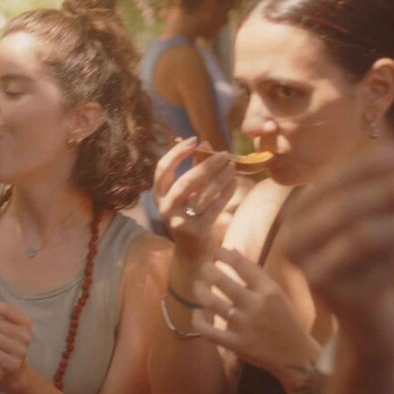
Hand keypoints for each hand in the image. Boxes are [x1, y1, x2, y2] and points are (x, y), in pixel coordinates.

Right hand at [154, 137, 237, 259]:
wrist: (191, 253)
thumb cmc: (189, 216)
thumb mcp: (185, 194)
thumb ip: (192, 168)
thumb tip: (205, 143)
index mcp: (158, 195)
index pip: (162, 169)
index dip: (177, 153)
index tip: (194, 140)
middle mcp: (165, 208)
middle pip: (185, 182)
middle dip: (206, 165)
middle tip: (224, 154)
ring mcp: (180, 220)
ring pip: (203, 194)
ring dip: (220, 178)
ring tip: (233, 166)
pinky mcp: (197, 231)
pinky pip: (214, 207)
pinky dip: (226, 193)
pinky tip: (234, 183)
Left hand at [192, 248, 316, 374]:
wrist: (295, 356)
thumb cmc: (284, 320)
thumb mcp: (277, 294)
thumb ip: (256, 275)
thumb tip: (232, 251)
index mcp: (269, 290)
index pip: (242, 265)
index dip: (224, 254)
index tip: (217, 252)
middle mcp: (256, 305)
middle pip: (222, 280)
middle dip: (207, 270)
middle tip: (204, 267)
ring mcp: (245, 326)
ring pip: (211, 302)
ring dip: (200, 290)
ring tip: (198, 285)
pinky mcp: (236, 344)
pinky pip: (208, 330)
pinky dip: (198, 319)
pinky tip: (197, 312)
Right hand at [282, 152, 393, 359]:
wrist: (374, 320)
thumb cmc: (378, 263)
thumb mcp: (386, 221)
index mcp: (299, 216)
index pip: (330, 182)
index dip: (366, 167)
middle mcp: (294, 243)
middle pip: (344, 207)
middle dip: (391, 189)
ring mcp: (312, 272)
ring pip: (362, 236)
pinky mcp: (339, 298)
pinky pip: (379, 266)